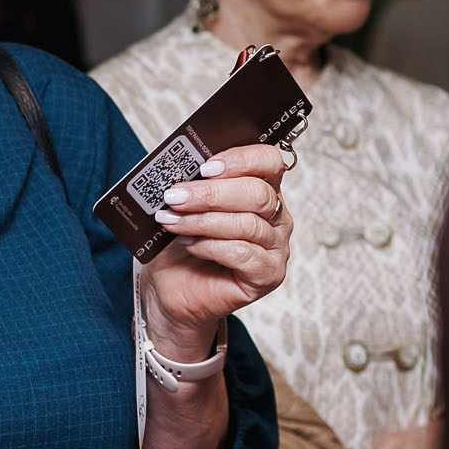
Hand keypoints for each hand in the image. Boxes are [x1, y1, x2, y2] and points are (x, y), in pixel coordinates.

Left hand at [136, 144, 293, 357]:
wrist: (172, 288)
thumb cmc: (180, 244)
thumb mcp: (184, 205)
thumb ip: (193, 182)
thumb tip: (182, 163)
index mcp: (262, 188)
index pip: (268, 161)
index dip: (240, 160)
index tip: (205, 167)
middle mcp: (276, 216)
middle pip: (257, 194)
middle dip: (211, 194)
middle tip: (175, 196)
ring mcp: (276, 247)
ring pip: (247, 224)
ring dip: (203, 221)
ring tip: (172, 221)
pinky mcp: (269, 275)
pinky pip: (244, 254)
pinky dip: (211, 246)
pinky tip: (190, 244)